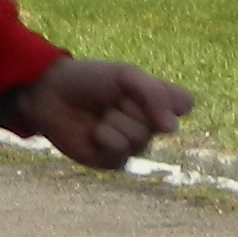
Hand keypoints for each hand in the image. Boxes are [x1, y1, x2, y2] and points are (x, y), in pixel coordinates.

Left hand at [9, 55, 192, 171]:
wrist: (52, 93)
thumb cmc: (89, 80)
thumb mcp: (126, 75)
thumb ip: (155, 95)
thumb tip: (171, 128)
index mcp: (156, 101)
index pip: (186, 104)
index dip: (166, 96)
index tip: (138, 84)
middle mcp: (149, 125)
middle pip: (161, 123)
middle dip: (131, 106)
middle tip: (110, 99)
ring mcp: (132, 144)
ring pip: (141, 139)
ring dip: (116, 122)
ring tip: (101, 115)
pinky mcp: (112, 160)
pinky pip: (121, 153)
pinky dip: (106, 138)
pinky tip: (94, 132)